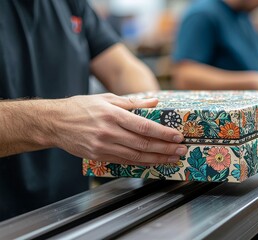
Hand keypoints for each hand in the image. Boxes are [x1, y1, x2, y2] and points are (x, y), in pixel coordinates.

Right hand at [48, 93, 186, 165]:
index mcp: (113, 115)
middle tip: (181, 150)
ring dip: (158, 158)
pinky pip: (125, 162)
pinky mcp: (99, 156)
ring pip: (136, 156)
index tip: (177, 136)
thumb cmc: (81, 107)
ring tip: (173, 158)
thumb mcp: (107, 98)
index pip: (144, 126)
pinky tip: (154, 162)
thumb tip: (155, 102)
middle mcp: (109, 132)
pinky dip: (142, 163)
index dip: (163, 133)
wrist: (54, 123)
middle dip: (166, 148)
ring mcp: (103, 146)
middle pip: (143, 143)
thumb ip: (133, 102)